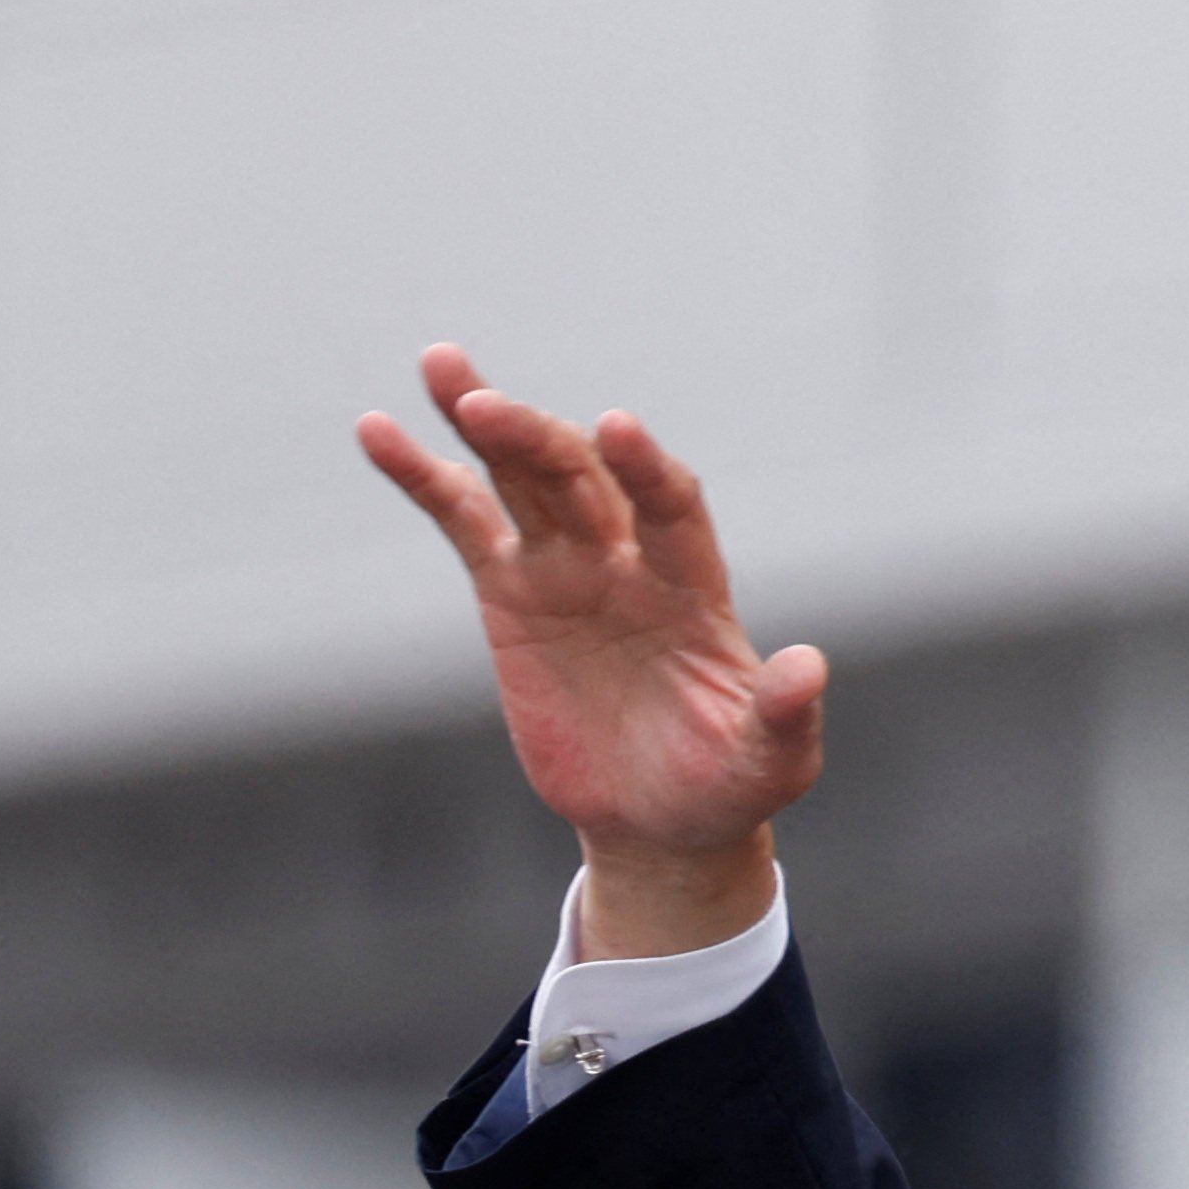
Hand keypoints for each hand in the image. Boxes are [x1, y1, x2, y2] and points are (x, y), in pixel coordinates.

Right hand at [358, 345, 824, 957]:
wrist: (660, 821)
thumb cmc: (727, 787)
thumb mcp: (769, 763)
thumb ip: (784, 714)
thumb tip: (810, 668)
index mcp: (694, 588)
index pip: (672, 507)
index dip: (647, 469)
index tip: (618, 428)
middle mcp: (629, 558)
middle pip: (584, 477)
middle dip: (540, 440)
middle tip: (487, 406)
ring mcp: (567, 566)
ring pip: (524, 476)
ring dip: (486, 421)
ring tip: (443, 367)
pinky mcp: (511, 590)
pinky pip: (464, 519)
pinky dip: (423, 476)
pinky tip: (378, 430)